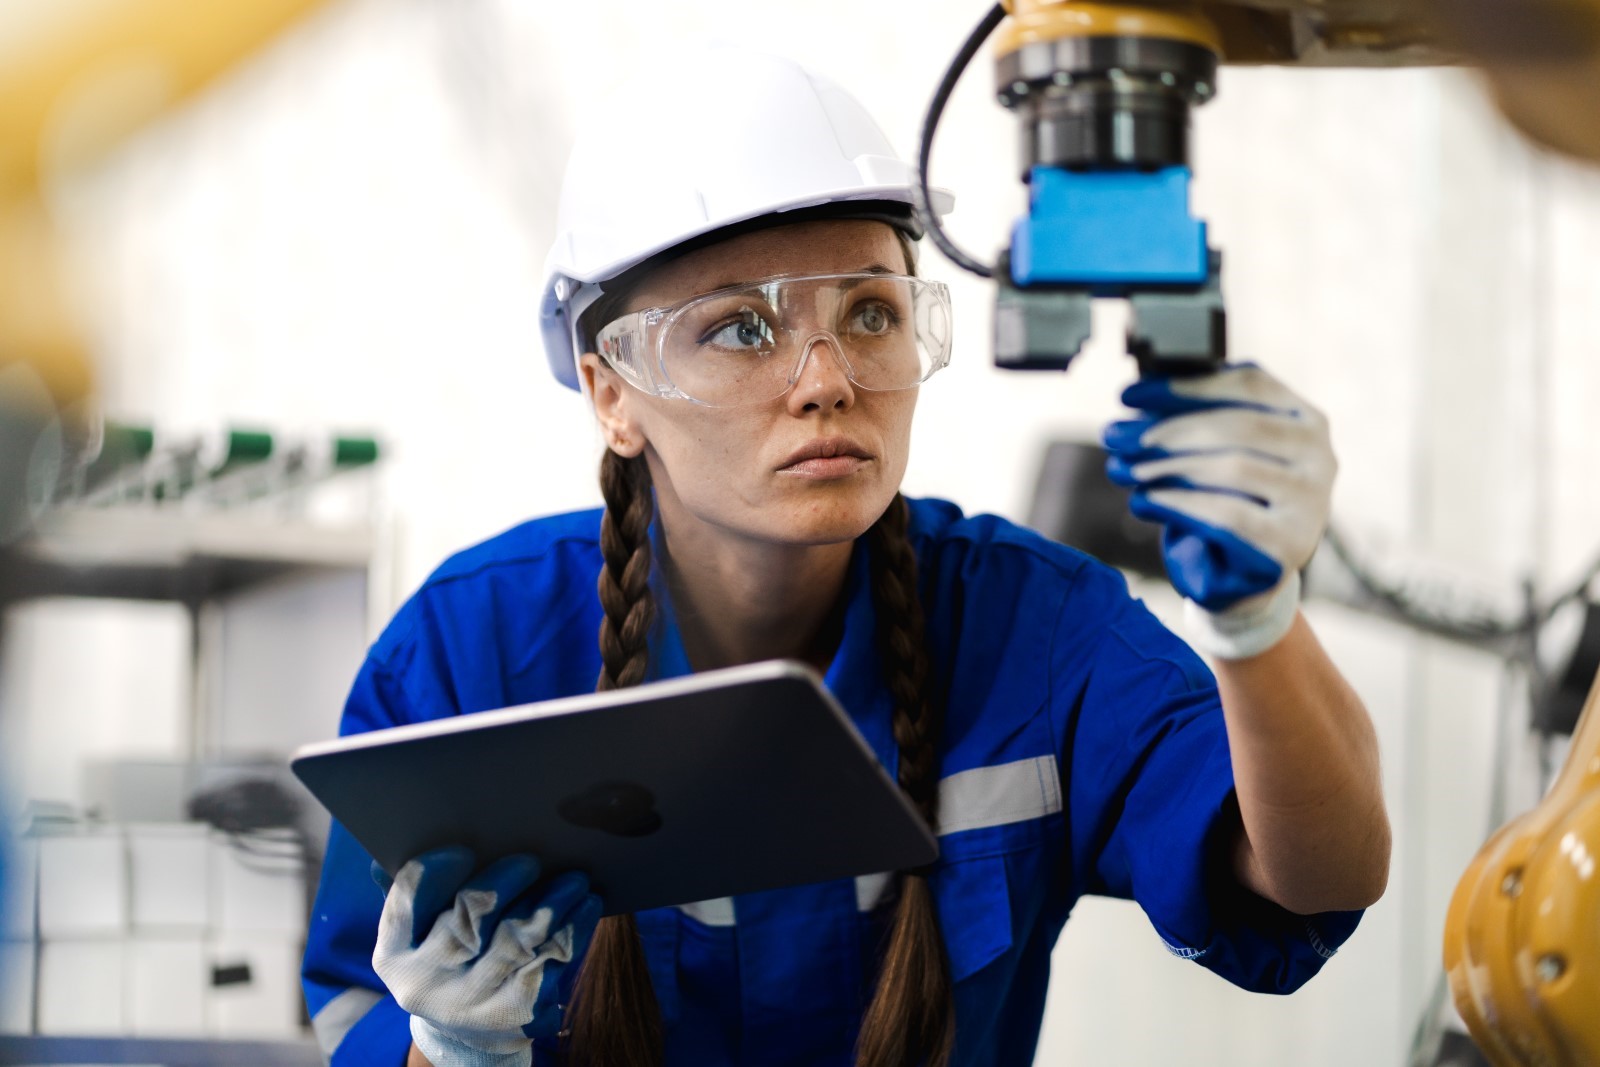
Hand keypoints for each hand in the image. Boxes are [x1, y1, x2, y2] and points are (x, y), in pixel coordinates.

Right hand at [371, 847, 602, 1066]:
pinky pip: (552, 964)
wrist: (472, 1030)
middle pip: (466, 923)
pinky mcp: (518, 1017)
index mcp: (393, 955)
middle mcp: (427, 985)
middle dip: (501, 884)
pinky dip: (572, 929)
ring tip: (574, 878)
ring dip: (550, 904)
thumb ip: (410, 891)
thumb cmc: (448, 955)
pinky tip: (587, 905)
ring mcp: (473, 1006)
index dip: (434, 874)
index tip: (464, 849)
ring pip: (516, 943)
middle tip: (532, 860)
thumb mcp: (420, 930)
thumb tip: (382, 856)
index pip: (406, 906)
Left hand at [1103, 363, 1335, 654]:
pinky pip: (1227, 514)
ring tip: (1123, 469)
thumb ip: (1189, 421)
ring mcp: (1311, 502)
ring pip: (1233, 467)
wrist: (1240, 577)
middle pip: (1238, 426)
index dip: (1184, 386)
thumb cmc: (1224, 502)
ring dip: (1167, 466)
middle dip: (1167, 430)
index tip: (1129, 395)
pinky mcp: (1290, 544)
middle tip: (1115, 437)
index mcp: (1304, 419)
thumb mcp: (1210, 455)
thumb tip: (1137, 400)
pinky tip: (1142, 501)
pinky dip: (1177, 504)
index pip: (1249, 383)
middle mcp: (1320, 456)